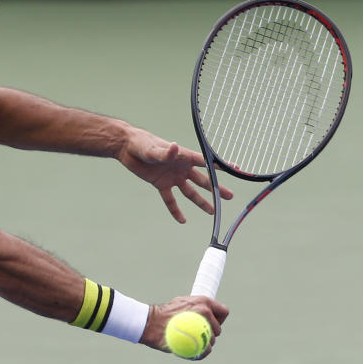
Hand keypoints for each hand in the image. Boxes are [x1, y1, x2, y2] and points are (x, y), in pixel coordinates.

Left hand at [116, 128, 232, 222]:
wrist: (126, 148)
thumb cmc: (141, 143)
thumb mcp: (153, 148)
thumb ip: (164, 152)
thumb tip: (175, 147)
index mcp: (183, 156)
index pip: (206, 162)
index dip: (221, 166)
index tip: (236, 169)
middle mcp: (181, 168)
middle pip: (202, 180)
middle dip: (216, 188)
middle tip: (229, 196)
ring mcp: (172, 177)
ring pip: (190, 192)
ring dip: (201, 201)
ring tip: (212, 211)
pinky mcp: (160, 184)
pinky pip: (170, 200)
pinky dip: (175, 210)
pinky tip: (182, 220)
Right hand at [140, 296, 229, 358]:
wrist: (149, 322)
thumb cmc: (163, 313)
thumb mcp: (181, 303)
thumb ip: (195, 308)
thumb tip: (205, 313)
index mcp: (203, 301)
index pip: (224, 312)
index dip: (218, 320)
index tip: (208, 324)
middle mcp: (205, 311)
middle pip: (218, 329)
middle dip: (210, 334)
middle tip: (197, 335)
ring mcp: (201, 325)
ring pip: (212, 341)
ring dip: (204, 345)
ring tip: (192, 343)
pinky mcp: (196, 340)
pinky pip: (206, 350)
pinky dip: (201, 354)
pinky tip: (194, 353)